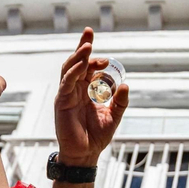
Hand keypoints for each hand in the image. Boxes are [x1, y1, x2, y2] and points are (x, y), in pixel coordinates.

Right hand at [53, 28, 127, 167]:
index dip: (93, 56)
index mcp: (86, 90)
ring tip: (87, 44)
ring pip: (70, 68)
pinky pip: (67, 82)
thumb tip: (125, 85)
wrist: (85, 154)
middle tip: (90, 33)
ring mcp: (67, 94)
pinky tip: (82, 63)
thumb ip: (120, 101)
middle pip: (76, 62)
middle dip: (83, 47)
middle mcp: (75, 89)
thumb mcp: (113, 116)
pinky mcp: (62, 101)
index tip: (103, 52)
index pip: (88, 67)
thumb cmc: (97, 136)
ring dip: (78, 55)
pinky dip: (74, 71)